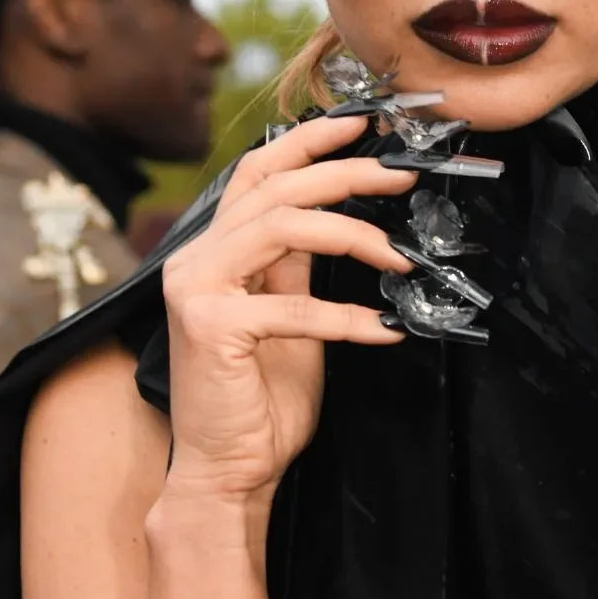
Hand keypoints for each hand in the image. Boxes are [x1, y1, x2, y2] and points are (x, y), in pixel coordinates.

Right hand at [160, 115, 414, 502]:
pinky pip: (295, 306)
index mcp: (211, 252)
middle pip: (276, 187)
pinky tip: (384, 329)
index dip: (306, 142)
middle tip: (403, 175)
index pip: (256, 174)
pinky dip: (348, 317)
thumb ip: (298, 269)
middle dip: (347, 174)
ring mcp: (196, 290)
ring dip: (354, 234)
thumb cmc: (258, 402)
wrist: (228, 472)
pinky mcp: (211, 327)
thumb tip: (335, 221)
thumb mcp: (289, 318)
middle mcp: (194, 261)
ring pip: (283, 224)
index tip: (360, 125)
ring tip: (399, 259)